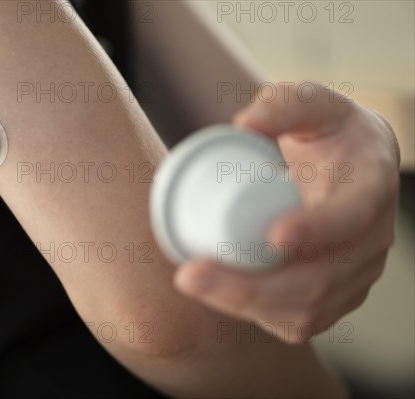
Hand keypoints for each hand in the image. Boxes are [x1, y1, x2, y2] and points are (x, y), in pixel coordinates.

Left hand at [173, 82, 400, 343]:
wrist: (344, 166)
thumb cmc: (325, 131)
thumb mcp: (311, 103)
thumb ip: (283, 104)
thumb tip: (245, 125)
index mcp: (371, 184)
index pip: (353, 215)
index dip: (318, 229)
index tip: (271, 236)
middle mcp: (372, 238)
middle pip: (320, 280)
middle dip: (252, 287)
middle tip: (191, 275)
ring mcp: (355, 273)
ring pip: (307, 310)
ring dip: (244, 305)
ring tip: (192, 282)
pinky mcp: (334, 296)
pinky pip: (299, 321)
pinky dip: (255, 314)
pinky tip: (218, 295)